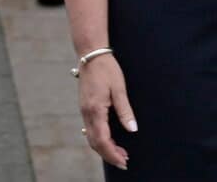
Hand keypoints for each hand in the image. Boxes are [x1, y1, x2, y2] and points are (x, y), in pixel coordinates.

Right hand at [78, 54, 135, 169]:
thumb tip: (132, 129)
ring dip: (104, 148)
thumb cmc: (107, 69)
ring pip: (91, 137)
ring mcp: (84, 110)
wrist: (91, 54)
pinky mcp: (85, 107)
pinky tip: (110, 139)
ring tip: (120, 152)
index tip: (124, 161)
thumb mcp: (119, 89)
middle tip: (124, 161)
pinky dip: (99, 138)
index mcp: (95, 109)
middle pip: (95, 142)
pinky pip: (90, 129)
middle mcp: (86, 112)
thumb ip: (125, 111)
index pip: (102, 140)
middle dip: (109, 155)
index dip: (113, 154)